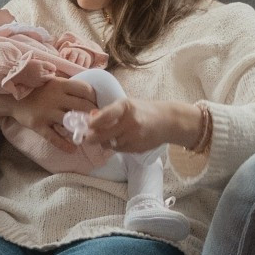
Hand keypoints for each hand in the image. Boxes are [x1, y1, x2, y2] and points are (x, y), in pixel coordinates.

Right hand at [0, 77, 96, 144]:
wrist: (13, 100)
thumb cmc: (37, 92)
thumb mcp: (52, 83)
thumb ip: (68, 87)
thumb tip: (90, 94)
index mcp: (60, 85)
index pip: (85, 89)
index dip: (94, 98)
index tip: (96, 106)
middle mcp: (55, 97)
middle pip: (82, 106)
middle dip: (93, 115)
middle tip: (96, 122)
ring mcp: (46, 112)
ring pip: (70, 122)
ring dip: (81, 130)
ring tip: (87, 136)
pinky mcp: (39, 125)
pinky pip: (54, 137)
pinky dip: (64, 145)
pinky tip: (72, 149)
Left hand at [80, 97, 198, 154]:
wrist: (167, 122)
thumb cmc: (144, 110)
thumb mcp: (127, 104)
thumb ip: (109, 111)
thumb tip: (90, 117)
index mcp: (126, 107)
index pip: (106, 115)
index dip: (94, 122)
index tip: (87, 126)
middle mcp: (131, 122)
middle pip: (105, 135)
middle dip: (93, 138)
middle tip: (87, 138)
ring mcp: (135, 136)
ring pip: (111, 144)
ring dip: (105, 142)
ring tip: (106, 137)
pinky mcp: (138, 147)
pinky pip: (120, 150)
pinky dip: (116, 146)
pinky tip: (120, 140)